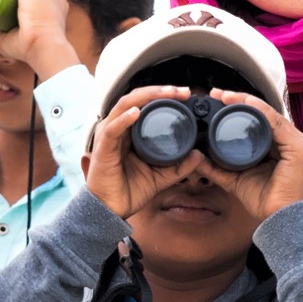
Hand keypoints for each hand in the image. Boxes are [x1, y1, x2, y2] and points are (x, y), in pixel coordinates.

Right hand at [84, 86, 206, 219]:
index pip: (146, 103)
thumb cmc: (130, 190)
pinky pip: (113, 129)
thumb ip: (179, 166)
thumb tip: (200, 155)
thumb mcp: (161, 176)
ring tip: (167, 94)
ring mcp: (109, 135)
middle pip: (137, 98)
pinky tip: (136, 113)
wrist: (111, 210)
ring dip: (146, 97)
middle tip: (183, 91)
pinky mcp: (102, 148)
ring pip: (125, 105)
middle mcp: (118, 127)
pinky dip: (124, 119)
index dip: (165, 96)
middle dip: (160, 91)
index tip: (187, 95)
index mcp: (130, 130)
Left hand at [199, 91, 302, 221]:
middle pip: (262, 112)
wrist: (277, 218)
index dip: (236, 107)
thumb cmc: (262, 199)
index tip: (215, 100)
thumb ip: (216, 167)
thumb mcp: (233, 177)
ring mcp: (296, 142)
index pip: (257, 118)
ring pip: (268, 113)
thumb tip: (195, 157)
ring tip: (226, 97)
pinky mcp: (299, 147)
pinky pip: (277, 123)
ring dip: (246, 102)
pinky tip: (247, 104)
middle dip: (238, 101)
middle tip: (216, 94)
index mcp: (276, 144)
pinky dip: (261, 112)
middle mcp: (289, 139)